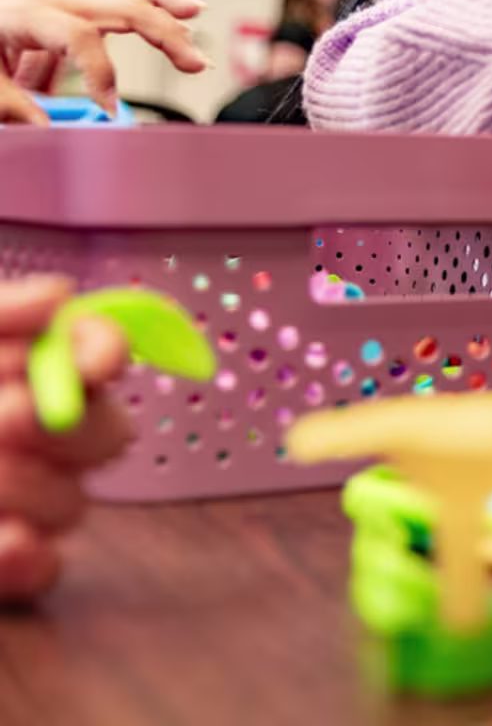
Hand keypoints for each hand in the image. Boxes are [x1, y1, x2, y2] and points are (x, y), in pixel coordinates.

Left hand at [0, 0, 208, 123]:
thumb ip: (12, 105)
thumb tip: (48, 131)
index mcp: (30, 15)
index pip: (79, 38)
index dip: (100, 73)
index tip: (109, 108)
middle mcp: (56, 0)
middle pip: (122, 7)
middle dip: (163, 35)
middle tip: (194, 66)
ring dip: (168, 3)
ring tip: (198, 17)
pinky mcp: (76, 4)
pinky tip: (185, 11)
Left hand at [0, 276, 131, 602]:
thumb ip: (1, 316)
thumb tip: (60, 297)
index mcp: (25, 378)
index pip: (95, 359)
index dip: (102, 352)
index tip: (95, 356)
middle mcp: (33, 443)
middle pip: (105, 436)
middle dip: (66, 426)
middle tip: (10, 415)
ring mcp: (22, 508)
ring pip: (71, 504)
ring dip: (22, 486)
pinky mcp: (6, 567)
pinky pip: (45, 570)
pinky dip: (25, 559)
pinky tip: (6, 538)